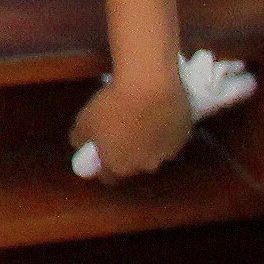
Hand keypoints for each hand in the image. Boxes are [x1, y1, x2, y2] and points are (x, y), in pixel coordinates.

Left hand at [72, 65, 193, 185]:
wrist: (150, 87)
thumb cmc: (113, 106)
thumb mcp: (83, 121)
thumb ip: (80, 139)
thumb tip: (80, 144)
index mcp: (119, 166)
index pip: (109, 177)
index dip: (103, 166)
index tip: (100, 152)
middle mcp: (145, 166)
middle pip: (133, 166)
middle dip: (127, 154)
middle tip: (121, 133)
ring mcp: (167, 153)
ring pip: (155, 154)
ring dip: (148, 144)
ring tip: (141, 121)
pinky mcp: (183, 137)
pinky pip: (170, 139)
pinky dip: (164, 131)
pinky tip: (158, 114)